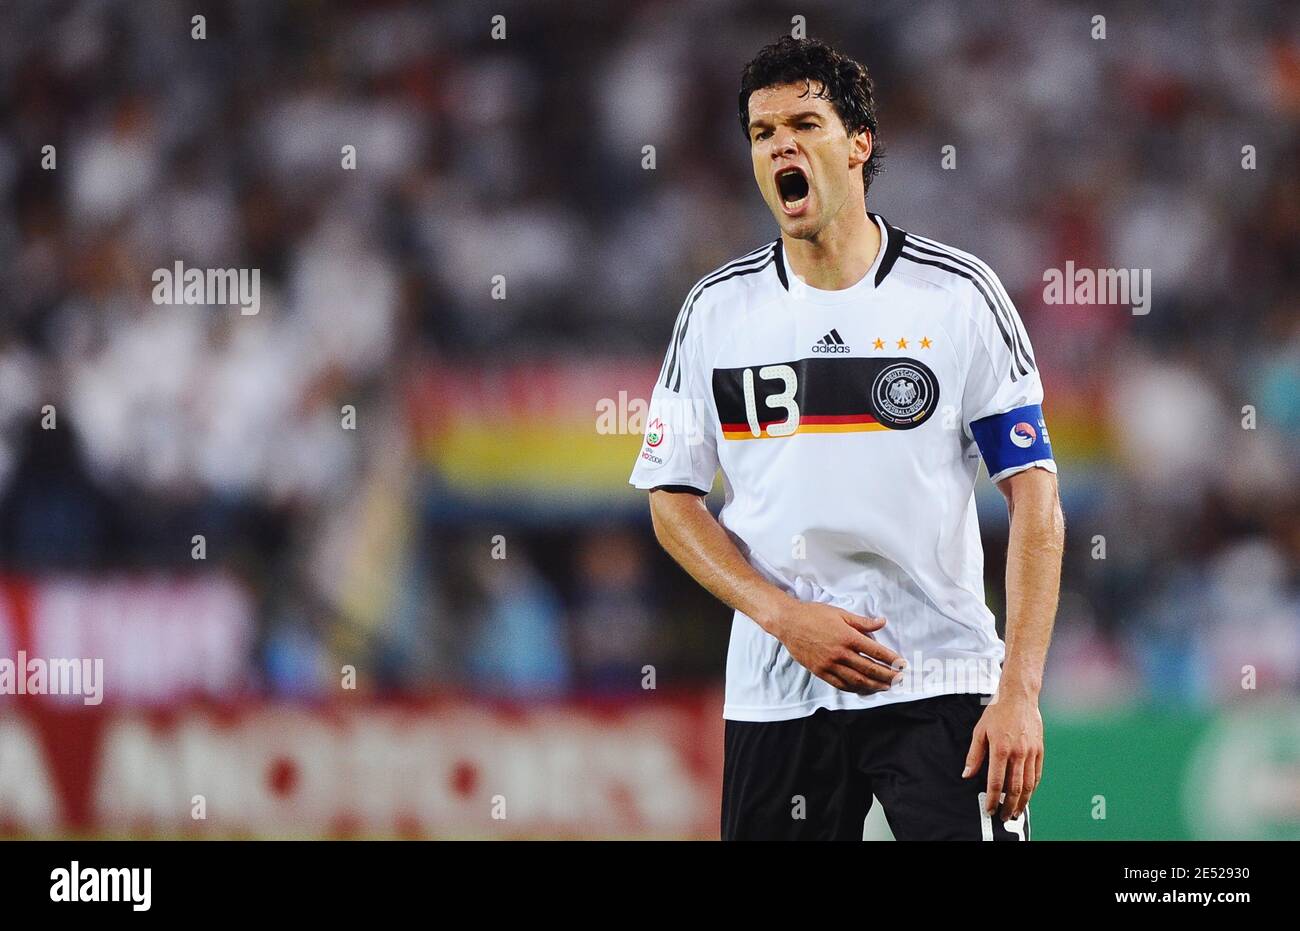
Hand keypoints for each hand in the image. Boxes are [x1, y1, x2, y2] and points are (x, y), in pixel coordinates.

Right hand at [767, 601, 904, 693]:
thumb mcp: (840, 613)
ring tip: (885, 687)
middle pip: (869, 669)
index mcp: (848, 637)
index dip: (891, 659)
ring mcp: (830, 664)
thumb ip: (862, 621)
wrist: (788, 623)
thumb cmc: (814, 614)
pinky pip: (841, 684)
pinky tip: (863, 689)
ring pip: (857, 680)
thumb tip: (882, 622)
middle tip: (899, 679)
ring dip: (874, 685)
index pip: (876, 651)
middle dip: (887, 676)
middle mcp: (841, 653)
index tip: (902, 664)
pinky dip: (854, 688)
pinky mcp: (820, 671)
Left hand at [961, 690, 1042, 821]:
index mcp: (1000, 749)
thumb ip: (974, 755)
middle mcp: (1018, 753)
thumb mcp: (979, 731)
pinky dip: (1033, 788)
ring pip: (1029, 784)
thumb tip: (966, 775)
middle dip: (1009, 806)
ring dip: (1023, 801)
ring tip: (1016, 812)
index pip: (996, 782)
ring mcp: (1031, 752)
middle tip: (1004, 817)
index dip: (993, 799)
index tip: (990, 809)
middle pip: (1015, 788)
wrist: (1019, 697)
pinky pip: (1037, 774)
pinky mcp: (1039, 750)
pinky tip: (1027, 795)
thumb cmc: (997, 713)